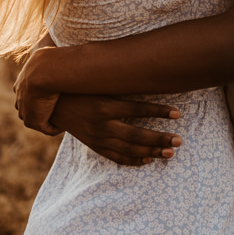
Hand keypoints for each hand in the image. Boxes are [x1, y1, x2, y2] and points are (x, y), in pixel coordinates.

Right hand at [49, 94, 183, 166]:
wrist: (54, 104)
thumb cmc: (82, 88)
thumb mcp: (100, 83)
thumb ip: (121, 82)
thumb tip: (149, 74)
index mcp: (105, 104)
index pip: (138, 109)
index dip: (159, 111)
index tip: (178, 113)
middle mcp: (102, 124)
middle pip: (136, 135)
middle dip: (160, 139)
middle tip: (179, 141)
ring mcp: (98, 137)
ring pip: (129, 149)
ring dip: (152, 151)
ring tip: (171, 153)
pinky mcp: (95, 145)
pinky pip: (116, 157)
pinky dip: (133, 160)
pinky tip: (148, 160)